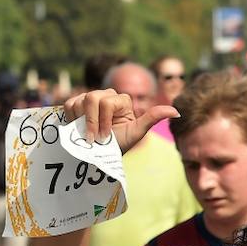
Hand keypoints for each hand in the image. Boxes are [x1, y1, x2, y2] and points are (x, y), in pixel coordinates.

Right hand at [60, 89, 176, 153]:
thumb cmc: (121, 143)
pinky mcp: (77, 102)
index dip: (102, 121)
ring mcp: (91, 97)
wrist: (102, 151)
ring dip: (81, 121)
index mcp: (122, 100)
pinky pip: (69, 104)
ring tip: (87, 134)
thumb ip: (153, 118)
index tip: (104, 137)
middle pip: (92, 98)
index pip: (106, 102)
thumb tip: (177, 112)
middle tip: (94, 138)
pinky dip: (71, 118)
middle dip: (91, 122)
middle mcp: (107, 94)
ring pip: (80, 100)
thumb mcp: (137, 132)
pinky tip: (78, 127)